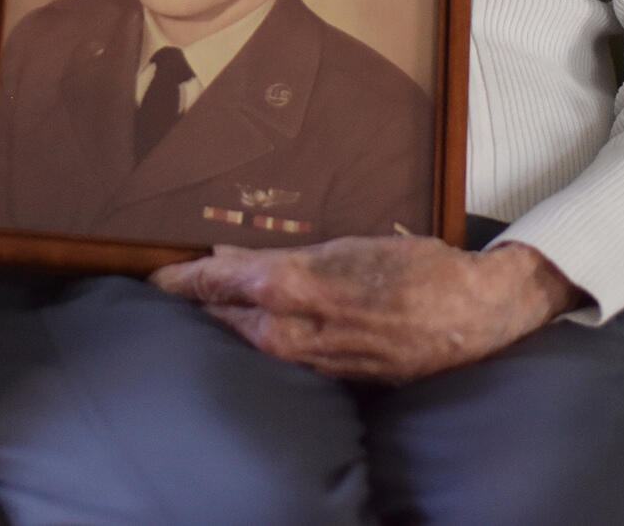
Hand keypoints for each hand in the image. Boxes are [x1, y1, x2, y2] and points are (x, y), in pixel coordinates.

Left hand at [148, 235, 582, 383]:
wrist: (472, 316)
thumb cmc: (415, 268)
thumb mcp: (346, 246)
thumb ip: (284, 256)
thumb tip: (226, 257)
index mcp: (293, 285)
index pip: (215, 284)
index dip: (178, 280)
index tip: (151, 275)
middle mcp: (293, 330)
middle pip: (220, 320)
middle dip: (191, 306)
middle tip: (164, 291)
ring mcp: (310, 360)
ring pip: (245, 342)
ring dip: (221, 325)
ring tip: (198, 309)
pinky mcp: (330, 378)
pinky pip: (277, 359)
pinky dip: (256, 341)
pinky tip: (251, 331)